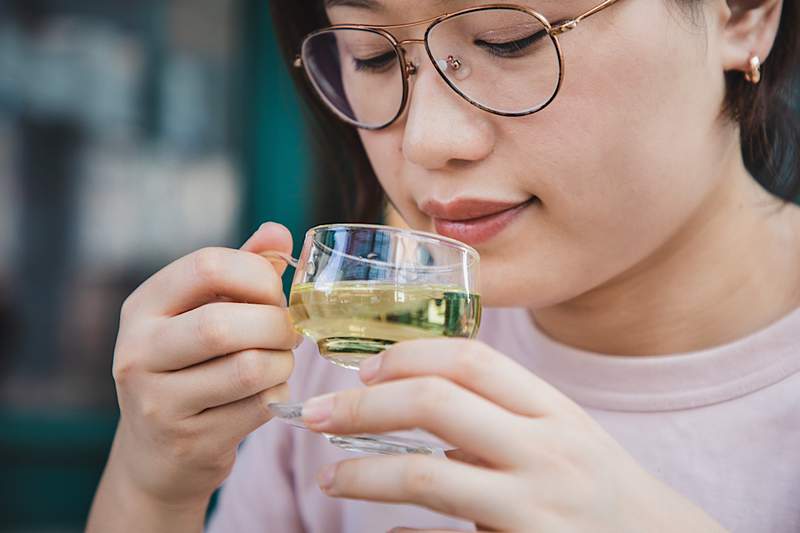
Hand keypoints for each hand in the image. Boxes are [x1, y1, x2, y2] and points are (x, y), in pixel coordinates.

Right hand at [108, 222, 300, 508]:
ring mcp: (158, 403)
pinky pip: (258, 408)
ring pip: (249, 369)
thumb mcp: (203, 311)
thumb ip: (241, 269)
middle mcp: (138, 352)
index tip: (274, 294)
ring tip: (280, 361)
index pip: (207, 265)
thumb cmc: (192, 365)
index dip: (258, 275)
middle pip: (225, 324)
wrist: (159, 453)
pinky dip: (278, 395)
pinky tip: (268, 392)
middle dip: (276, 325)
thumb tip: (279, 234)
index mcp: (143, 306)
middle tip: (287, 333)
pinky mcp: (189, 442)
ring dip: (283, 362)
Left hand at [301, 339, 726, 531]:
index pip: (469, 358)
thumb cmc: (599, 486)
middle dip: (362, 405)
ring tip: (330, 478)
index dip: (405, 355)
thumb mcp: (562, 433)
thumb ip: (499, 412)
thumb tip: (409, 397)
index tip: (363, 368)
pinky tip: (380, 529)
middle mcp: (545, 451)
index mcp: (552, 410)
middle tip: (316, 413)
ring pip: (426, 476)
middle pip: (435, 403)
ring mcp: (534, 505)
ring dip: (363, 475)